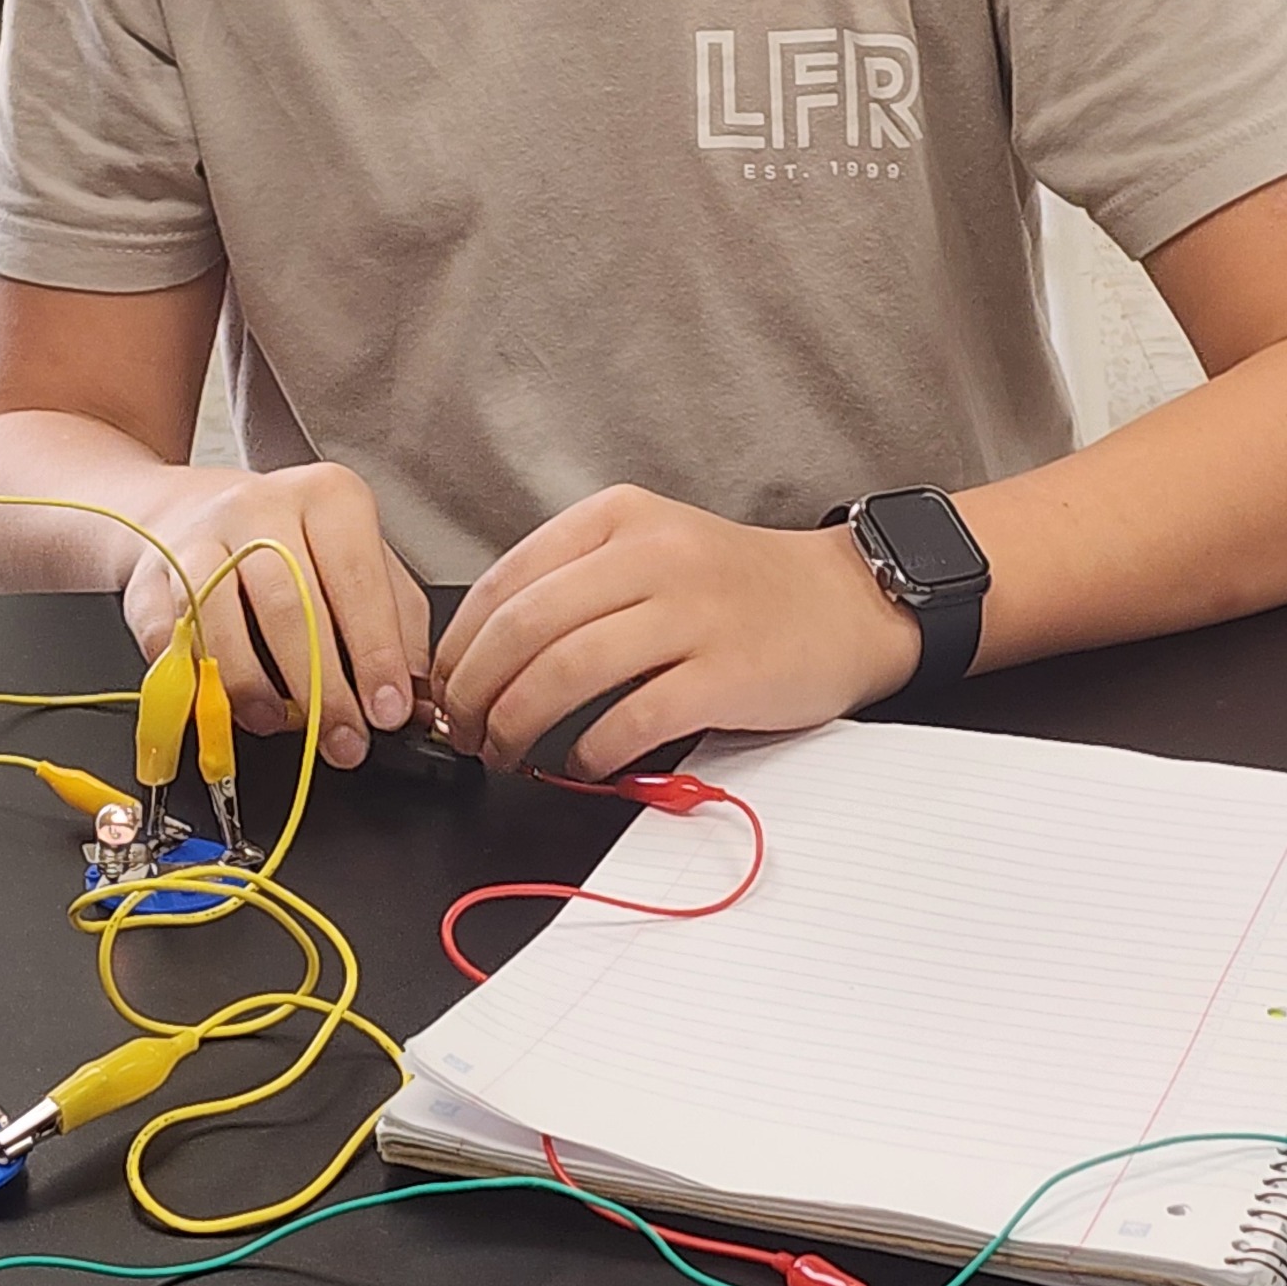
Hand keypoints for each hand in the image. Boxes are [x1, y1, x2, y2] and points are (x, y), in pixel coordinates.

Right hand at [118, 463, 430, 766]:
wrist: (196, 508)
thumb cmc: (295, 544)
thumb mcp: (362, 562)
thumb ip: (397, 624)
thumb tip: (419, 696)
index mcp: (328, 498)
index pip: (358, 580)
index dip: (375, 653)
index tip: (388, 710)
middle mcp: (262, 506)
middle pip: (292, 607)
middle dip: (322, 690)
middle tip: (343, 740)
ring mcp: (200, 536)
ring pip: (222, 619)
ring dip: (252, 687)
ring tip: (278, 723)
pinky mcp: (153, 572)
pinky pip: (167, 634)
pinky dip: (191, 677)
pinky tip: (218, 700)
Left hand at [432, 486, 921, 780]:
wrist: (844, 603)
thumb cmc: (735, 587)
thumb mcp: (650, 548)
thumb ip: (574, 583)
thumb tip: (481, 654)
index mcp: (618, 519)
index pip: (504, 581)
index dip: (457, 647)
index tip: (441, 690)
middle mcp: (650, 555)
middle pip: (524, 628)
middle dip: (475, 693)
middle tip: (464, 733)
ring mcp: (691, 612)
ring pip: (565, 672)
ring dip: (518, 726)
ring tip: (507, 754)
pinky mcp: (724, 673)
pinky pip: (631, 719)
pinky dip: (591, 753)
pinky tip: (582, 766)